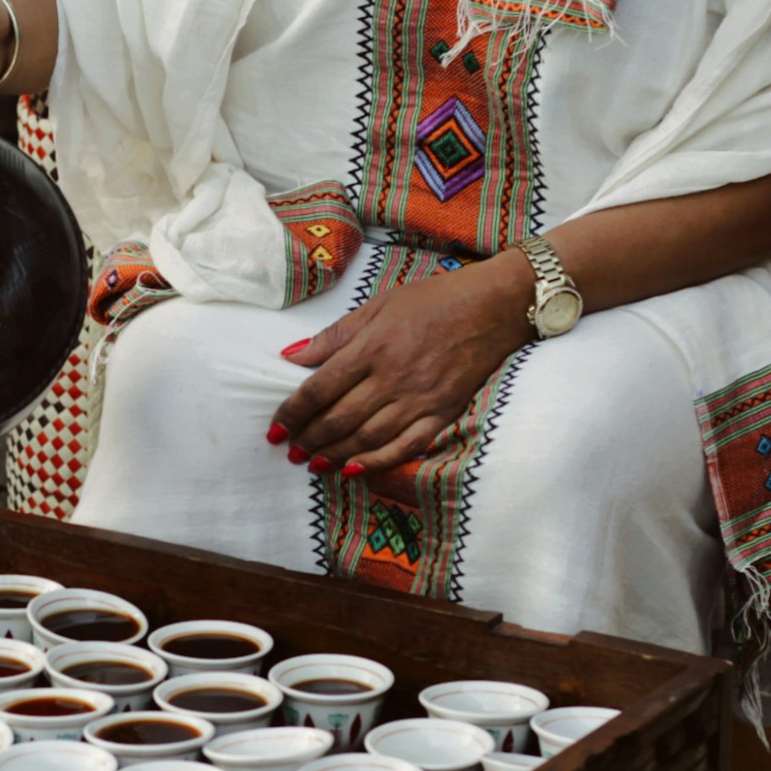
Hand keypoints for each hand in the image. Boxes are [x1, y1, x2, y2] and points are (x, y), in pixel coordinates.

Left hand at [268, 256, 535, 474]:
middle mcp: (393, 376)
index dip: (292, 414)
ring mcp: (420, 398)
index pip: (319, 389)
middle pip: (339, 419)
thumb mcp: (378, 305)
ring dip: (335, 455)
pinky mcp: (444, 412)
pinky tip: (354, 470)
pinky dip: (378, 461)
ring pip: (368, 437)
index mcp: (372, 347)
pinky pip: (406, 445)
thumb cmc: (434, 300)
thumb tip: (291, 355)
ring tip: (313, 463)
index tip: (275, 429)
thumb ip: (335, 336)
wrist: (495, 305)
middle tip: (290, 451)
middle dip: (309, 440)